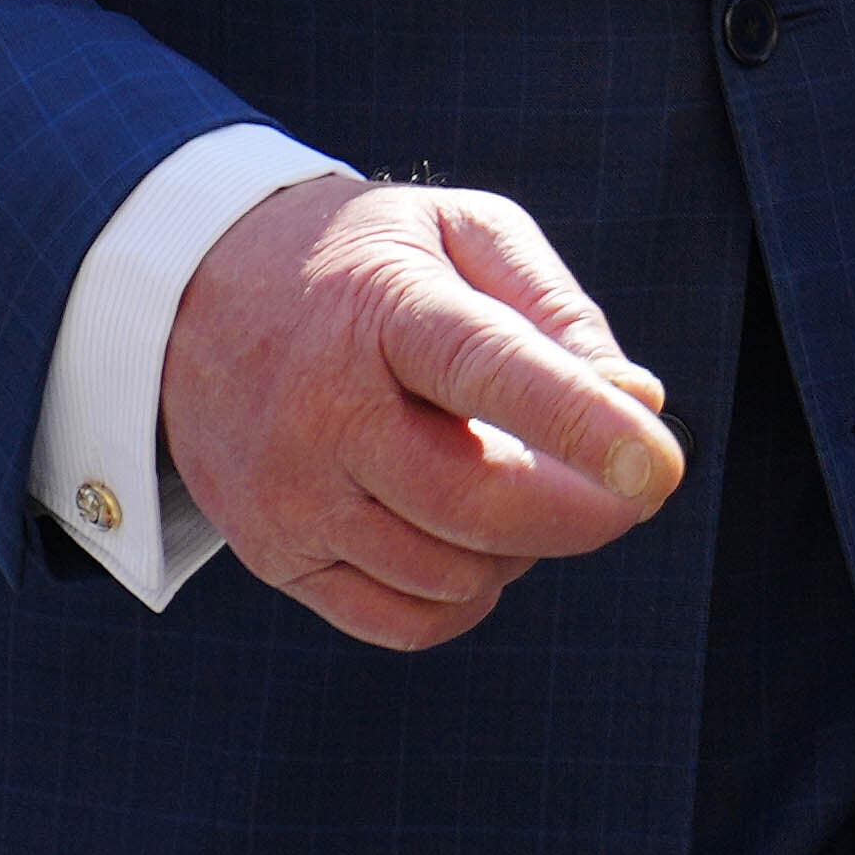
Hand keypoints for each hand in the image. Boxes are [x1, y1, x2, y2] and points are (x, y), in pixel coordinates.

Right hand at [160, 174, 684, 649]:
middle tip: (639, 488)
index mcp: (384, 308)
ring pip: (452, 572)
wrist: (192, 296)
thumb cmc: (366, 261)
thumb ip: (558, 310)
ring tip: (518, 477)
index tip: (663, 466)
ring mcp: (289, 494)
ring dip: (525, 546)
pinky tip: (477, 541)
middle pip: (478, 500)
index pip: (490, 371)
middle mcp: (324, 410)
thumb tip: (640, 401)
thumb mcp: (462, 232)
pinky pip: (404, 622)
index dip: (583, 423)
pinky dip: (469, 598)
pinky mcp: (273, 556)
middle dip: (588, 512)